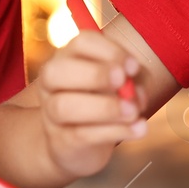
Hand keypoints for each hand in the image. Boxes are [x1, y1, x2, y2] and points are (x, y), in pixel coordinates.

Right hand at [35, 28, 146, 178]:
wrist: (78, 144)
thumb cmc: (103, 102)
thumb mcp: (123, 84)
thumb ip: (132, 80)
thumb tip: (133, 88)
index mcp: (69, 58)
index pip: (80, 43)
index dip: (108, 50)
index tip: (133, 66)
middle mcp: (51, 83)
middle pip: (56, 71)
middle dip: (94, 74)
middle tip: (123, 81)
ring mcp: (50, 113)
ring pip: (64, 106)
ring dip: (104, 108)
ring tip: (133, 112)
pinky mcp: (59, 141)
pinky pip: (80, 135)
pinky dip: (113, 132)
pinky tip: (137, 129)